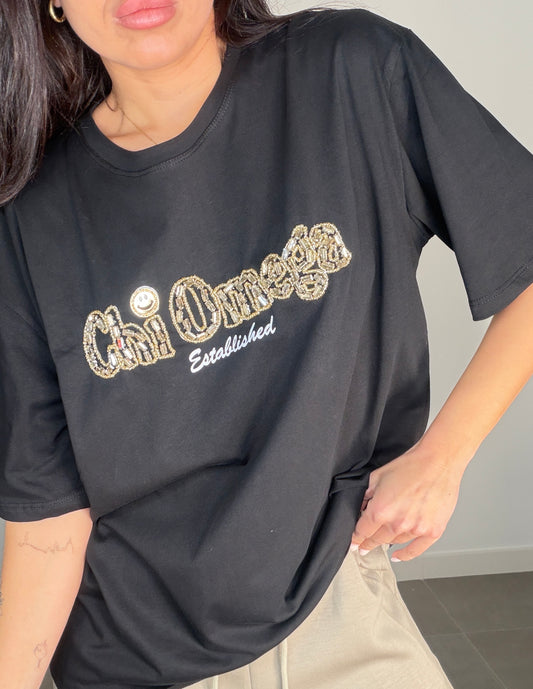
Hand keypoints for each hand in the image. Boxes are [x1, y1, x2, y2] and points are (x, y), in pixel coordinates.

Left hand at [351, 445, 465, 560]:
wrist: (438, 461)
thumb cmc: (411, 465)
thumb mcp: (378, 476)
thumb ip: (366, 495)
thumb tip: (361, 508)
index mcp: (380, 510)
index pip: (362, 531)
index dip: (355, 538)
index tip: (354, 543)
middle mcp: (397, 523)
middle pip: (376, 540)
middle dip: (368, 542)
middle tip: (363, 546)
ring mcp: (416, 529)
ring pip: (394, 542)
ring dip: (386, 542)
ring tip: (381, 541)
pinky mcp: (432, 531)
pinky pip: (416, 550)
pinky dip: (405, 555)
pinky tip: (397, 556)